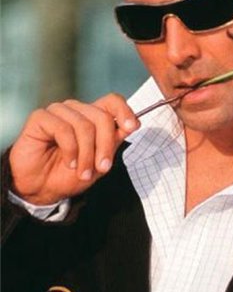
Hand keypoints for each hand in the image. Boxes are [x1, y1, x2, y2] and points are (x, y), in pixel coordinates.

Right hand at [9, 93, 139, 204]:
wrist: (42, 189)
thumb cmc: (68, 175)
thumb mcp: (98, 163)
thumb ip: (113, 142)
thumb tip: (133, 124)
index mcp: (91, 117)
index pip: (112, 101)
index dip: (125, 111)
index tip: (132, 127)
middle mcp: (76, 111)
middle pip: (102, 117)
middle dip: (105, 146)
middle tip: (102, 168)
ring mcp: (58, 112)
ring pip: (84, 125)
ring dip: (87, 154)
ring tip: (82, 170)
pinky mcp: (40, 118)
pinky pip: (63, 129)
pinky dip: (70, 149)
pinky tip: (68, 162)